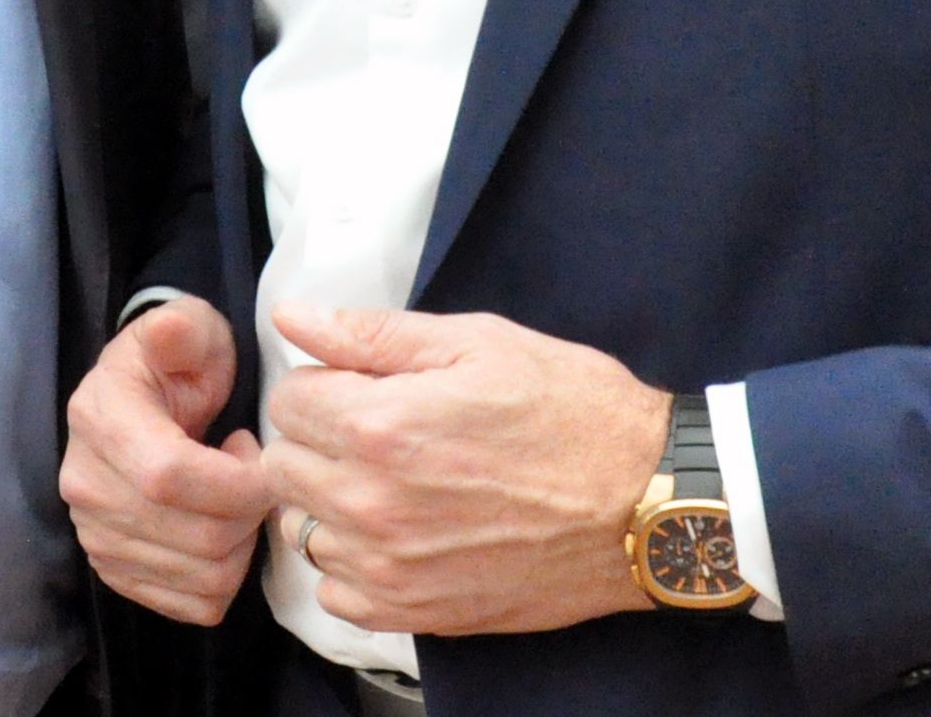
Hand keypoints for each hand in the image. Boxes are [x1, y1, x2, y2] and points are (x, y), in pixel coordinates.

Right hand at [61, 297, 270, 623]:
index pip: (170, 477)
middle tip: (250, 471)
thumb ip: (182, 328)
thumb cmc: (177, 364)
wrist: (144, 400)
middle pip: (197, 536)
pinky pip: (195, 604)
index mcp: (98, 418)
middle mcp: (84, 484)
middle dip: (250, 511)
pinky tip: (218, 526)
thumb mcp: (186, 330)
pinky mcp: (116, 572)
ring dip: (242, 543)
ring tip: (232, 494)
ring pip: (204, 576)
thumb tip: (173, 328)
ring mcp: (95, 535)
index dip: (237, 481)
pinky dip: (226, 575)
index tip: (257, 455)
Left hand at [260, 304, 671, 638]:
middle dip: (320, 441)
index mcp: (381, 426)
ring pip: (305, 529)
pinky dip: (355, 565)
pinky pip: (337, 592)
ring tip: (394, 484)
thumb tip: (293, 317)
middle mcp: (372, 503)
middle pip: (285, 466)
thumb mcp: (477, 342)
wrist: (645, 502)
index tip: (364, 388)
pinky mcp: (417, 612)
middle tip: (378, 433)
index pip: (287, 402)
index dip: (325, 385)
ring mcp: (392, 567)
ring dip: (333, 504)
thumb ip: (371, 333)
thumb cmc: (570, 410)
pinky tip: (401, 536)